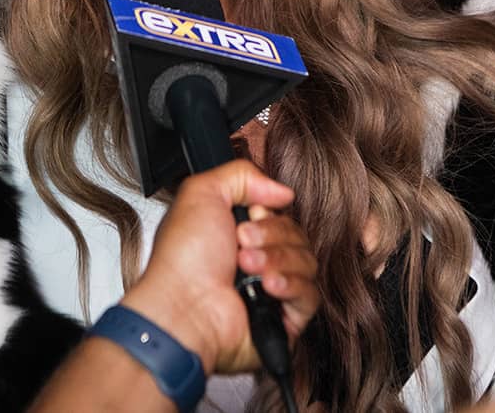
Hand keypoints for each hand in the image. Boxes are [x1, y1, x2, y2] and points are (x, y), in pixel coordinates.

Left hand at [122, 159, 319, 375]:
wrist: (184, 307)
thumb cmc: (183, 258)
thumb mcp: (202, 193)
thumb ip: (241, 175)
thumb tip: (280, 190)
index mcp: (237, 231)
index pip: (279, 212)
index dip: (268, 211)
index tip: (250, 213)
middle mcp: (255, 258)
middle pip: (295, 233)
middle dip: (270, 234)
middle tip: (241, 241)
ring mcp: (270, 289)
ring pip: (306, 260)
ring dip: (276, 258)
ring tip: (246, 266)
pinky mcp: (284, 318)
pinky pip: (311, 294)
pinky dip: (290, 285)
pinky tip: (267, 286)